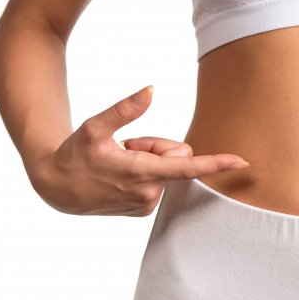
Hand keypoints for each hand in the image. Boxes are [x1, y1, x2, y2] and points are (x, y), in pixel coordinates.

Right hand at [31, 84, 249, 215]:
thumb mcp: (95, 126)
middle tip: (127, 146)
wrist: (56, 187)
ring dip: (149, 159)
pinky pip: (160, 180)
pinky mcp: (144, 210)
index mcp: (141, 173)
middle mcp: (149, 193)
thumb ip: (125, 109)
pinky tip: (121, 175)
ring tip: (120, 162)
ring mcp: (147, 204)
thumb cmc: (74, 153)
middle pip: (178, 156)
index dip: (217, 163)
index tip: (242, 162)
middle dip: (158, 145)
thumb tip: (152, 90)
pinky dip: (145, 173)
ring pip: (168, 168)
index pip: (188, 167)